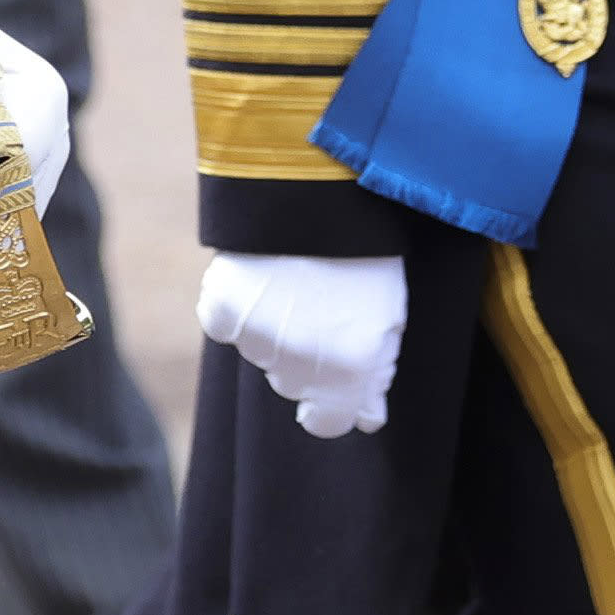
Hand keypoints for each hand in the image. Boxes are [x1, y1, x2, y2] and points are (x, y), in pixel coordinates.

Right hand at [200, 252, 406, 437]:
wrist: (321, 191)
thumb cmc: (367, 253)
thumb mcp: (390, 315)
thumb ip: (378, 371)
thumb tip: (368, 417)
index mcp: (347, 372)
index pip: (328, 424)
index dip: (333, 406)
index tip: (338, 383)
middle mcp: (299, 367)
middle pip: (294, 384)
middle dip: (308, 359)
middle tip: (320, 309)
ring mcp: (258, 340)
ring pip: (262, 354)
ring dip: (275, 329)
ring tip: (294, 281)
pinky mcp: (224, 310)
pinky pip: (226, 325)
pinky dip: (238, 308)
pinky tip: (260, 279)